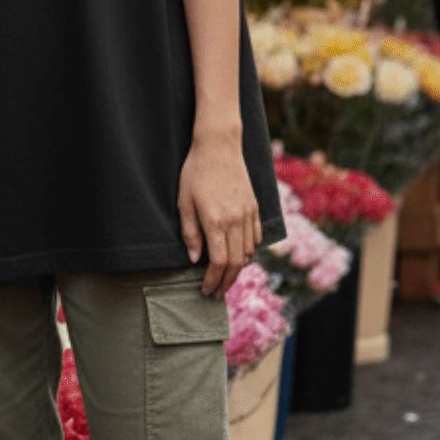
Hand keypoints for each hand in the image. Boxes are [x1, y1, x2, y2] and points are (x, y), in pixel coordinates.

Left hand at [177, 129, 261, 297]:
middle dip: (226, 281)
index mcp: (216, 221)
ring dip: (237, 269)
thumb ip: (190, 232)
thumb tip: (195, 260)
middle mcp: (236, 221)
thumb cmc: (195, 172)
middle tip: (216, 293)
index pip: (218, 262)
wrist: (219, 147)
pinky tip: (239, 256)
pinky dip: (248, 252)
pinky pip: (256, 237)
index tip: (206, 290)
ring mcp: (248, 215)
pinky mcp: (255, 208)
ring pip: (248, 253)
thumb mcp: (184, 201)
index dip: (213, 281)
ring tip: (225, 277)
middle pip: (235, 263)